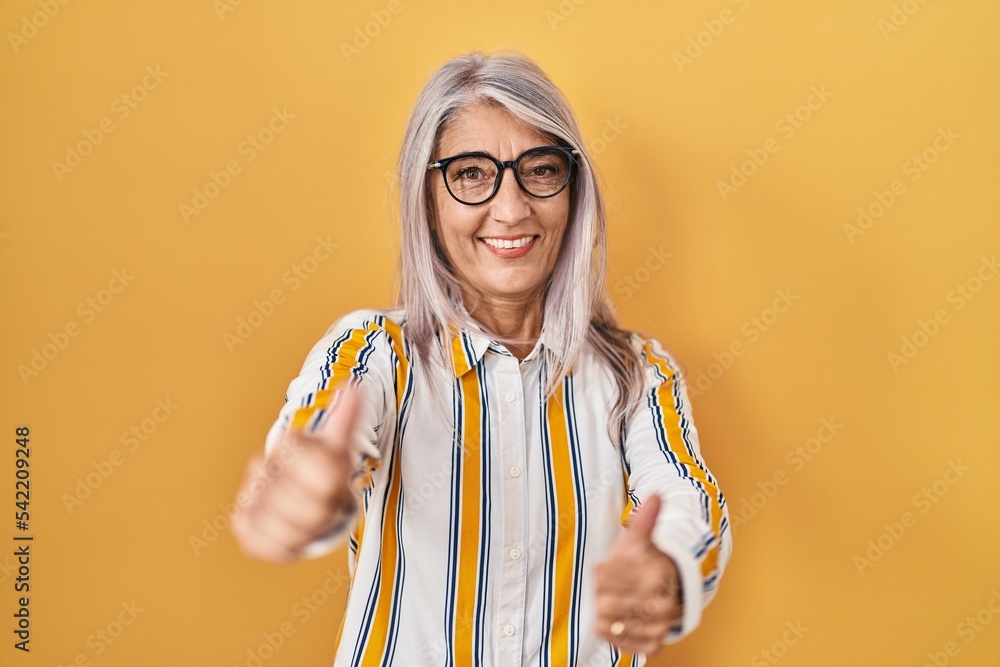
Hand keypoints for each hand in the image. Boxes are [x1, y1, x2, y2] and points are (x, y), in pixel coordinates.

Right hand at [232, 384, 362, 562]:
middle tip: (325, 506)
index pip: (328, 477)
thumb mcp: (339, 446)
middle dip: (326, 514)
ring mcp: (250, 495)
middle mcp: (263, 467)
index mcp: (292, 445)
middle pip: (312, 510)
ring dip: (307, 532)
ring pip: (289, 531)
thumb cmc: (322, 468)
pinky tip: (291, 534)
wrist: (293, 488)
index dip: (337, 490)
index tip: (336, 485)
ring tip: (310, 521)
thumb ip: (349, 419)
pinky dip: (283, 547)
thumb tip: (355, 384)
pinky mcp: (243, 524)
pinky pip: (265, 546)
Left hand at [594, 494, 681, 655]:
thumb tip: (655, 496)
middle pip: (605, 603)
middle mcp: (662, 605)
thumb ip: (645, 520)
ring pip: (608, 623)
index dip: (602, 572)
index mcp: (658, 576)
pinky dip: (611, 632)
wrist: (662, 589)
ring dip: (605, 612)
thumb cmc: (643, 561)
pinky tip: (617, 620)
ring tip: (615, 602)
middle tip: (611, 588)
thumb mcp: (637, 539)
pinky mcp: (652, 646)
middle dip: (603, 593)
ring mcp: (659, 628)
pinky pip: (617, 642)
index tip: (610, 567)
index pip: (604, 577)